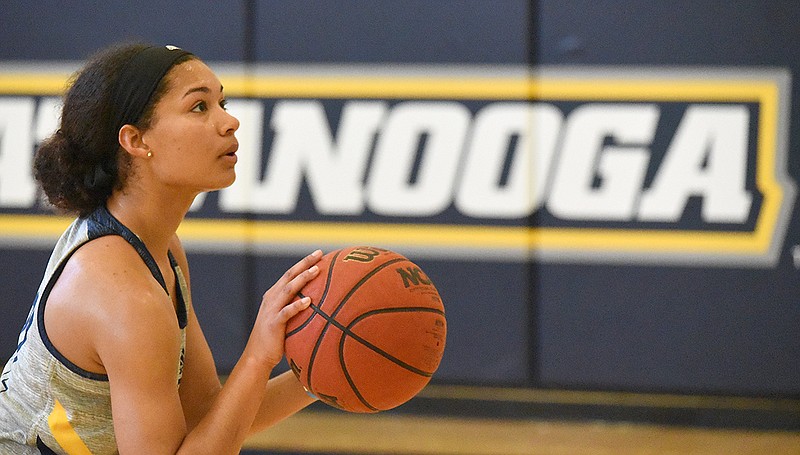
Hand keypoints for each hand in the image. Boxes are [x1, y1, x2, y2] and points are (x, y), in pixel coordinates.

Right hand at [246, 249, 322, 369]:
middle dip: (304, 263)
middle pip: (289, 275)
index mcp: (274, 295)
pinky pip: (286, 312)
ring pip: (288, 289)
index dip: (304, 263)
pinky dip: (297, 305)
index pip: (290, 274)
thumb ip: (297, 309)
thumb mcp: (285, 319)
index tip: (319, 254)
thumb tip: (321, 304)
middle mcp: (272, 299)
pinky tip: (309, 301)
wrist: (257, 356)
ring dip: (302, 279)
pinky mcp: (273, 323)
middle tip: (320, 254)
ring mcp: (271, 310)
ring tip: (316, 270)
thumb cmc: (275, 339)